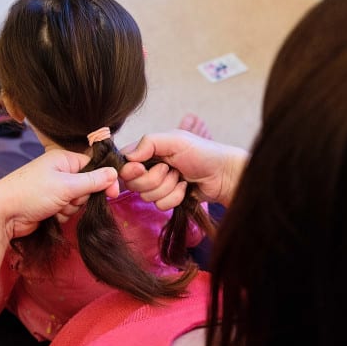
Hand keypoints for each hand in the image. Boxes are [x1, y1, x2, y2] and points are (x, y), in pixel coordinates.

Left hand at [0, 149, 119, 241]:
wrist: (3, 214)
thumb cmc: (31, 193)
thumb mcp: (66, 185)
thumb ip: (93, 181)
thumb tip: (114, 173)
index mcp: (64, 159)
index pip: (94, 166)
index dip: (104, 180)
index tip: (113, 194)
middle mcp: (60, 171)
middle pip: (87, 185)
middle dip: (81, 197)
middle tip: (69, 200)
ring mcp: (54, 188)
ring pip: (78, 200)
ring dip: (71, 208)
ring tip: (56, 207)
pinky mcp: (50, 204)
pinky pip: (67, 209)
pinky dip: (62, 214)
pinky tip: (51, 215)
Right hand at [119, 130, 246, 209]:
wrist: (223, 175)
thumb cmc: (202, 153)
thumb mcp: (175, 140)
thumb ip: (149, 142)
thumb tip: (128, 157)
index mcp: (148, 151)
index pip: (123, 164)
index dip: (129, 170)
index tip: (141, 168)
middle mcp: (149, 168)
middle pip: (133, 184)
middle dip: (154, 179)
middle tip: (171, 169)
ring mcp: (158, 186)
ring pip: (147, 197)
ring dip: (167, 188)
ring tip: (181, 177)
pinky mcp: (167, 200)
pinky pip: (160, 206)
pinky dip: (175, 197)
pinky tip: (185, 189)